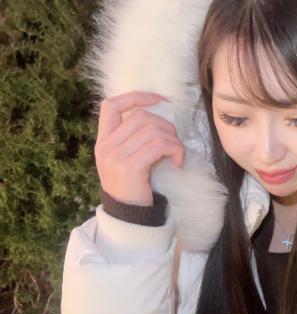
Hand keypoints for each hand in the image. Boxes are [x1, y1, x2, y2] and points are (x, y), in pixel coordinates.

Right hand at [95, 91, 184, 205]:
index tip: (158, 99)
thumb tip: (156, 117)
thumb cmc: (132, 187)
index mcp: (102, 142)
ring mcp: (116, 157)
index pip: (110, 105)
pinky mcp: (131, 167)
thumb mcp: (124, 159)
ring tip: (176, 154)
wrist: (128, 217)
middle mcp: (106, 147)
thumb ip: (131, 139)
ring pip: (153, 130)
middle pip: (140, 116)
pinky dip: (175, 150)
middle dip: (165, 125)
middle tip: (173, 142)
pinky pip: (160, 146)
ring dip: (173, 140)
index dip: (136, 97)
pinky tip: (177, 162)